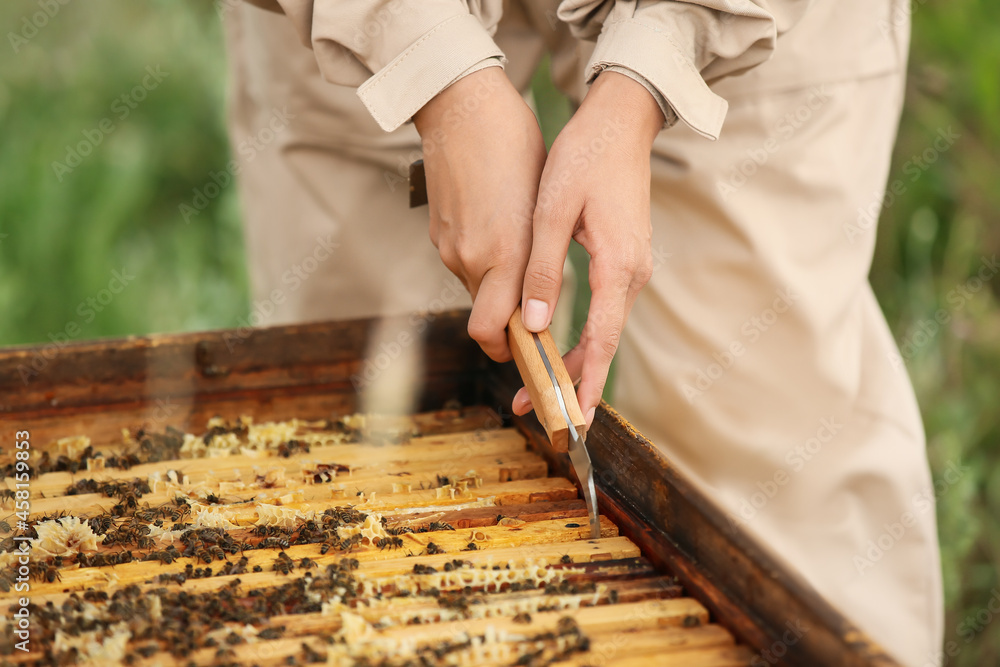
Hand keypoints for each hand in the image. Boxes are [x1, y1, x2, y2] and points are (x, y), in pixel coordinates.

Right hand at [413, 67, 546, 361]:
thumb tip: (538, 302)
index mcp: (504, 254)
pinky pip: (462, 263)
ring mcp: (449, 247)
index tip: (531, 350)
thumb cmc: (515, 148)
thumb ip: (538, 260)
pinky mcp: (437, 233)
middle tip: (530, 317)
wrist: (462, 109)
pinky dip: (480, 261)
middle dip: (506, 325)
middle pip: (484, 318)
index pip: (494, 332)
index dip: (511, 351)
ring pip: (475, 289)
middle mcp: (470, 258)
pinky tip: (496, 230)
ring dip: (495, 287)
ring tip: (518, 254)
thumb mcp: (542, 206)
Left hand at [512, 72, 663, 427]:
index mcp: (618, 265)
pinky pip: (603, 311)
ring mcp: (632, 269)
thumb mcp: (553, 211)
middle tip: (539, 412)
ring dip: (574, 361)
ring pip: (603, 329)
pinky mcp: (624, 261)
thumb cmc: (585, 158)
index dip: (584, 382)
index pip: (601, 339)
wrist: (620, 122)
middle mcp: (633, 274)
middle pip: (603, 343)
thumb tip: (536, 322)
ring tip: (541, 387)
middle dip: (573, 382)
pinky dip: (581, 336)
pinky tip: (556, 345)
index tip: (572, 418)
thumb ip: (544, 269)